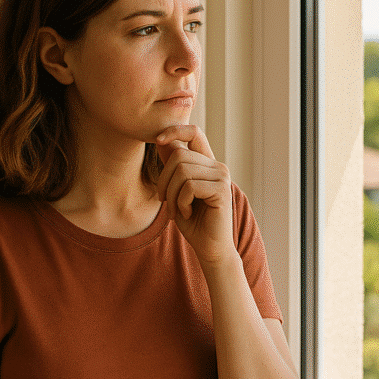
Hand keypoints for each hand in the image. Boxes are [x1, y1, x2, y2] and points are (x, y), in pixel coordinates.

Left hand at [154, 124, 234, 264]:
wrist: (210, 248)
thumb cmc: (193, 222)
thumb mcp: (176, 191)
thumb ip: (173, 168)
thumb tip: (162, 141)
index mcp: (207, 163)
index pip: (193, 132)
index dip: (174, 130)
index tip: (157, 140)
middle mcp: (217, 166)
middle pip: (179, 155)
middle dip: (164, 180)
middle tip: (165, 202)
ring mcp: (221, 176)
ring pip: (182, 171)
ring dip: (172, 195)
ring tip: (176, 210)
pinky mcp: (221, 190)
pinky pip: (189, 186)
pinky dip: (181, 202)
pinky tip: (187, 213)